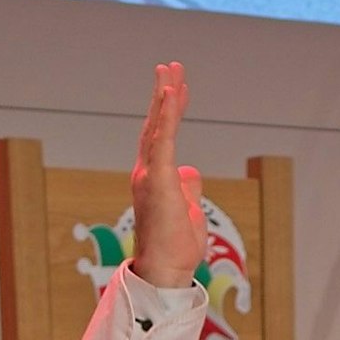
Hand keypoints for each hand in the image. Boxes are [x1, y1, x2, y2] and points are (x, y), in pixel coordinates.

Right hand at [131, 61, 206, 289]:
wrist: (165, 272)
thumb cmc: (175, 250)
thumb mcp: (190, 213)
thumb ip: (189, 189)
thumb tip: (193, 171)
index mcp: (155, 180)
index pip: (162, 138)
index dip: (170, 112)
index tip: (178, 89)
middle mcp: (147, 173)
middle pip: (156, 126)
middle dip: (164, 94)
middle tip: (170, 67)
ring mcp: (150, 175)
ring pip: (157, 127)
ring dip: (164, 96)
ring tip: (170, 70)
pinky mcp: (158, 180)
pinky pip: (163, 141)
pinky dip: (166, 115)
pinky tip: (171, 93)